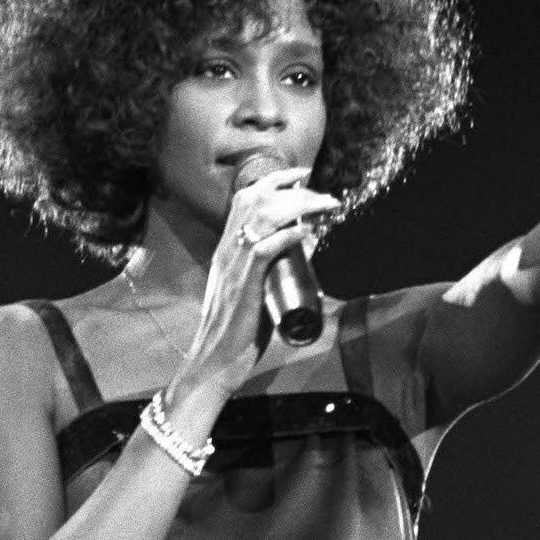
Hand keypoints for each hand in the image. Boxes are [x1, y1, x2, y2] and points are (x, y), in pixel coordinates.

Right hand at [183, 166, 342, 391]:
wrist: (214, 360)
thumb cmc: (235, 333)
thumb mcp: (249, 293)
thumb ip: (266, 273)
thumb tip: (300, 258)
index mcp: (226, 250)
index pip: (245, 200)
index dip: (273, 182)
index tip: (300, 178)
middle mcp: (227, 250)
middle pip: (256, 199)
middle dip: (292, 187)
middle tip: (323, 193)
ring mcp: (234, 264)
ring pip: (262, 216)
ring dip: (298, 205)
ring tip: (324, 206)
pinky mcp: (244, 282)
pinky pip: (265, 247)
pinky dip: (288, 235)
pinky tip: (307, 230)